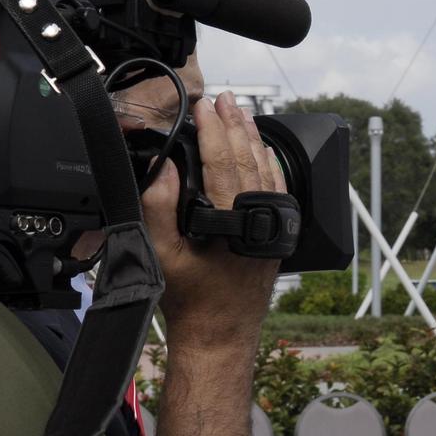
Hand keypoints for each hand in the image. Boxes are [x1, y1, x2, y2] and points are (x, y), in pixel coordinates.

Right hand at [141, 92, 284, 348]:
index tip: (203, 107)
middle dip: (235, 126)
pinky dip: (269, 167)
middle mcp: (259, 222)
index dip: (213, 131)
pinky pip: (276, 192)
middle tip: (224, 99)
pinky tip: (263, 151)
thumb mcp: (162, 256)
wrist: (220, 336)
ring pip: (266, 173)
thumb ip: (158, 209)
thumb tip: (164, 169)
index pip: (224, 163)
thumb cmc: (192, 302)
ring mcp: (273, 229)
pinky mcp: (277, 237)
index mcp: (232, 223)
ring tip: (241, 114)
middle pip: (249, 161)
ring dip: (253, 140)